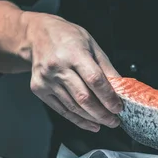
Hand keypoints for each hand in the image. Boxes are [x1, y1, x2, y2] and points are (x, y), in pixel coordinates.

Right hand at [24, 12, 122, 131]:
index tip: (119, 107)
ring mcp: (46, 80)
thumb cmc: (67, 37)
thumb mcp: (92, 45)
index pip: (94, 80)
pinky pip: (61, 109)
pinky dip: (77, 119)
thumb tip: (121, 89)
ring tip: (105, 122)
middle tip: (114, 121)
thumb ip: (106, 68)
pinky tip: (90, 123)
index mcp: (74, 54)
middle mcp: (58, 68)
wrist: (37, 34)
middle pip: (83, 98)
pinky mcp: (39, 89)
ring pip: (73, 107)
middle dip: (102, 113)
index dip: (108, 97)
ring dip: (92, 118)